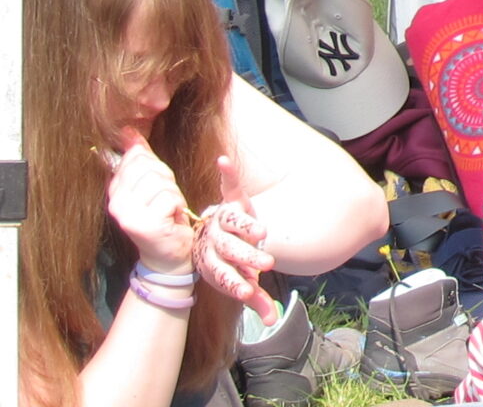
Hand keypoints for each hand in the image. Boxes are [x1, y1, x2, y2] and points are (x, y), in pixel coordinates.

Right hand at [101, 131, 194, 276]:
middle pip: (149, 167)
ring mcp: (129, 215)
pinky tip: (171, 218)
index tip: (155, 183)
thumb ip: (141, 157)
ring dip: (173, 193)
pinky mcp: (146, 225)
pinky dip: (177, 205)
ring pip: (161, 181)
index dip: (153, 165)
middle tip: (164, 198)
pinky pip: (170, 197)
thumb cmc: (162, 214)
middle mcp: (116, 204)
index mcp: (115, 192)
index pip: (135, 158)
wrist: (168, 253)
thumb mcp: (152, 181)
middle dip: (165, 179)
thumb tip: (129, 131)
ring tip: (167, 209)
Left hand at [192, 155, 277, 322]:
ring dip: (245, 227)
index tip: (246, 292)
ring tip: (261, 232)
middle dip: (246, 258)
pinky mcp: (231, 201)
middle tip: (266, 264)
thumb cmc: (231, 262)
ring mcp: (222, 220)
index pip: (224, 275)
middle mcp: (215, 240)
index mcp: (214, 263)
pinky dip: (227, 174)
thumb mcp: (242, 282)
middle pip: (230, 250)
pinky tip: (223, 161)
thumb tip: (271, 323)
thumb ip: (256, 300)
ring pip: (232, 222)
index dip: (235, 283)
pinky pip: (229, 186)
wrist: (210, 241)